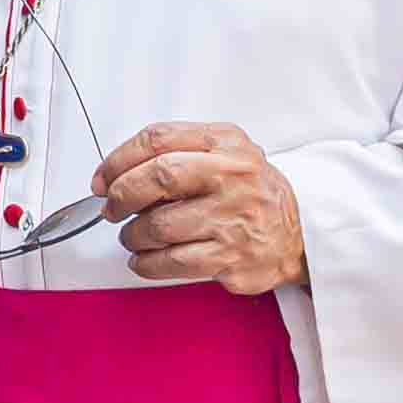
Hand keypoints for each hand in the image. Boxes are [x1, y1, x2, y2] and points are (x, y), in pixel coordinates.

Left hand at [94, 122, 305, 294]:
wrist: (299, 231)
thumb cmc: (250, 190)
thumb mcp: (225, 151)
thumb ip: (176, 149)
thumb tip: (114, 173)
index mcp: (225, 144)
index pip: (159, 139)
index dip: (119, 159)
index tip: (103, 178)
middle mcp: (231, 178)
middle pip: (158, 177)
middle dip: (122, 195)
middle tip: (112, 208)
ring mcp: (233, 220)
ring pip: (160, 226)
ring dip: (133, 235)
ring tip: (134, 236)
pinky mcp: (231, 258)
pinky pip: (173, 263)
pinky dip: (147, 263)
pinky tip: (145, 259)